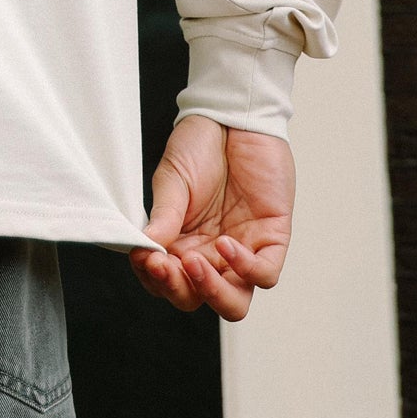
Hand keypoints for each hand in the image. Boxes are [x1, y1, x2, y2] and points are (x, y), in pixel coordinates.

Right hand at [128, 116, 293, 320]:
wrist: (232, 116)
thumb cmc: (199, 144)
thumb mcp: (172, 179)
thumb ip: (163, 216)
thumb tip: (144, 248)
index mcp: (182, 243)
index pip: (168, 282)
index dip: (156, 280)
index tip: (147, 258)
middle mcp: (211, 254)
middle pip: (198, 298)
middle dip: (180, 290)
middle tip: (167, 265)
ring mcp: (243, 250)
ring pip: (234, 301)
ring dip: (211, 290)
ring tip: (193, 263)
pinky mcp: (272, 238)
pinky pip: (264, 274)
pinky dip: (245, 269)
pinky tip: (225, 244)